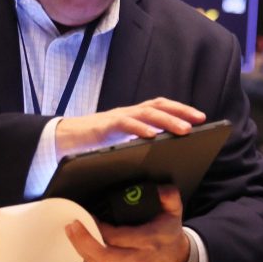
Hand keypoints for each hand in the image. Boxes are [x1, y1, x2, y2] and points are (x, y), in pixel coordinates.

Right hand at [55, 98, 203, 157]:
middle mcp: (128, 113)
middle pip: (158, 106)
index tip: (200, 117)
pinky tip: (152, 136)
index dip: (180, 109)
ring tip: (184, 131)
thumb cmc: (95, 144)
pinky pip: (124, 124)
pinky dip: (140, 128)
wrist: (62, 141)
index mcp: (133, 116)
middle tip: (199, 121)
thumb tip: (164, 155)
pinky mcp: (104, 127)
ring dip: (167, 120)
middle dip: (181, 112)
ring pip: (146, 113)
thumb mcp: (122, 143)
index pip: (161, 106)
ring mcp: (116, 117)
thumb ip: (139, 144)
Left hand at [64, 185, 189, 261]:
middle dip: (85, 240)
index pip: (119, 237)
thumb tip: (159, 189)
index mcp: (149, 240)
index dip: (101, 228)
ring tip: (71, 232)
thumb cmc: (170, 234)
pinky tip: (78, 247)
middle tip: (72, 225)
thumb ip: (169, 197)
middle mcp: (137, 257)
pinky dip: (86, 260)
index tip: (90, 216)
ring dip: (81, 249)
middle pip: (105, 253)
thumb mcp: (175, 213)